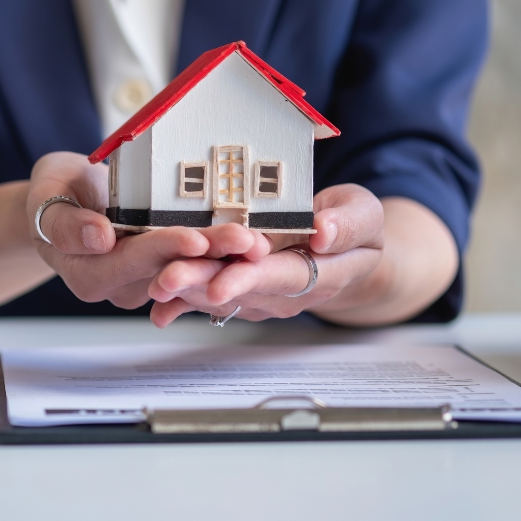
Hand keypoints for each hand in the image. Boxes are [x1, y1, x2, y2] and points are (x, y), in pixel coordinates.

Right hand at [28, 152, 234, 308]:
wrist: (65, 199)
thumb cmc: (53, 194)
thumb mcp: (44, 197)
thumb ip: (65, 222)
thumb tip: (98, 238)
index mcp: (88, 275)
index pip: (130, 262)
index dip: (163, 250)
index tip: (193, 239)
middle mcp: (118, 286)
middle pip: (167, 269)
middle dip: (208, 254)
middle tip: (245, 240)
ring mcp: (143, 281)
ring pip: (187, 268)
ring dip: (223, 256)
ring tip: (258, 240)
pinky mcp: (162, 269)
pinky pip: (193, 261)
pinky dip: (221, 250)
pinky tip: (251, 238)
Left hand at [146, 184, 384, 325]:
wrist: (343, 251)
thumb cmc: (351, 229)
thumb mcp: (366, 216)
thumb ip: (349, 224)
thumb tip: (324, 231)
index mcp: (317, 274)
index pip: (280, 278)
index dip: (248, 279)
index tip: (221, 283)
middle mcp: (282, 292)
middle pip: (238, 289)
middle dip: (200, 284)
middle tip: (166, 280)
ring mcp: (258, 295)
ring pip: (217, 295)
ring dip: (184, 291)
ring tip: (155, 284)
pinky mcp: (238, 290)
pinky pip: (207, 296)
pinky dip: (182, 299)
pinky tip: (157, 304)